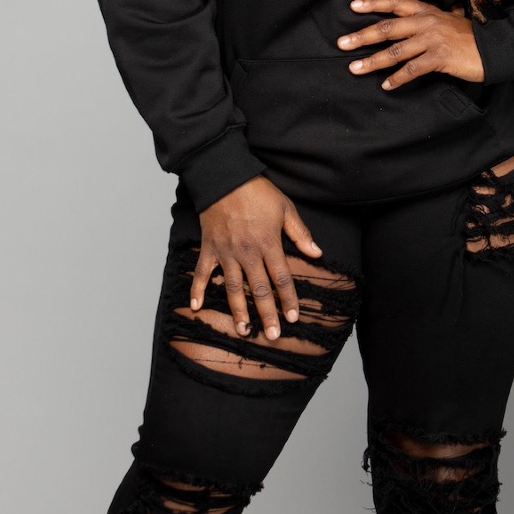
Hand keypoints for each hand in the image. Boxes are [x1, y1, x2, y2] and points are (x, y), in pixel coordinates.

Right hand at [193, 176, 323, 339]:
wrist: (224, 177)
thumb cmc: (257, 191)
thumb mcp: (286, 209)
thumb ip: (300, 234)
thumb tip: (317, 254)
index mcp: (268, 244)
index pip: (282, 278)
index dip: (289, 299)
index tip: (293, 318)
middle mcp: (247, 252)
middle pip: (260, 289)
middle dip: (267, 314)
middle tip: (273, 336)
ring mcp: (226, 252)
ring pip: (234, 288)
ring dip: (239, 311)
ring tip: (244, 330)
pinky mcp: (209, 248)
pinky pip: (202, 272)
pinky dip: (198, 290)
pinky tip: (196, 307)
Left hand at [337, 0, 485, 89]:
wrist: (496, 49)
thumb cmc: (473, 37)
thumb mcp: (454, 20)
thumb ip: (440, 17)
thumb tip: (439, 12)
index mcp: (428, 11)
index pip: (396, 2)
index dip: (374, 3)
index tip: (353, 7)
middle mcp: (427, 22)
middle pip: (388, 27)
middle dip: (362, 36)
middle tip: (342, 43)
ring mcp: (433, 40)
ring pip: (395, 50)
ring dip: (373, 61)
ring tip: (355, 68)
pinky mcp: (440, 58)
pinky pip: (413, 69)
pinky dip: (398, 78)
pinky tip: (386, 85)